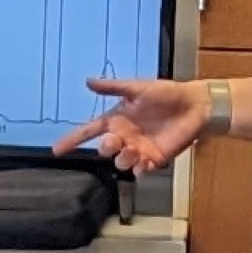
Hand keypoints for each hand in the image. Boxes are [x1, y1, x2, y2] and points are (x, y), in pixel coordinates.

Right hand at [61, 73, 218, 174]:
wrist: (194, 105)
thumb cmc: (167, 93)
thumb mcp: (137, 87)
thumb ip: (113, 87)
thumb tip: (89, 82)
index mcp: (117, 119)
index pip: (89, 131)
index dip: (72, 140)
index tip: (57, 149)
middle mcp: (125, 136)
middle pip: (104, 149)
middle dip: (106, 148)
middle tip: (115, 142)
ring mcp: (139, 149)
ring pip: (120, 162)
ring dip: (124, 158)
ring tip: (135, 150)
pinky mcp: (154, 158)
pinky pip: (140, 170)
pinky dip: (139, 170)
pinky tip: (144, 163)